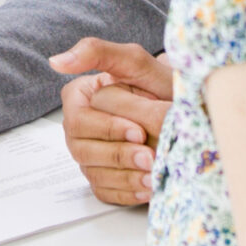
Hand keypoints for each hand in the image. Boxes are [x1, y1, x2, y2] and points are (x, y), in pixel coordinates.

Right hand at [50, 37, 172, 205]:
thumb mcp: (135, 61)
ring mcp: (89, 154)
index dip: (106, 129)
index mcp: (79, 98)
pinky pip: (105, 192)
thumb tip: (56, 62)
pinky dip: (127, 193)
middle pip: (81, 149)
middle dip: (118, 155)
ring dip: (125, 177)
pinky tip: (148, 187)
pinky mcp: (103, 177)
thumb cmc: (161, 84)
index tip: (138, 131)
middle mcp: (79, 127)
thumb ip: (96, 53)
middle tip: (150, 156)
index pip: (77, 120)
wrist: (188, 110)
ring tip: (154, 176)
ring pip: (93, 173)